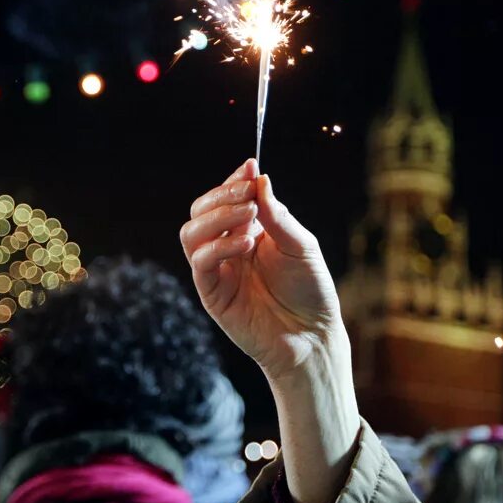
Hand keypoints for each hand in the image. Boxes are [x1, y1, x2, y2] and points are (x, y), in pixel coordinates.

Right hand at [179, 158, 342, 380]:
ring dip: (217, 217)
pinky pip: (200, 262)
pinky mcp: (211, 293)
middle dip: (221, 196)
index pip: (225, 198)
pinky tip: (245, 244)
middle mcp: (227, 247)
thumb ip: (278, 215)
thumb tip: (260, 179)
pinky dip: (219, 247)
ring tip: (249, 215)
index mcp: (247, 231)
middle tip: (247, 193)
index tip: (250, 167)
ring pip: (191, 233)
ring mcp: (217, 269)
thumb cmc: (310, 291)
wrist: (312, 336)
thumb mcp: (300, 245)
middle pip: (200, 211)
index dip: (233, 181)